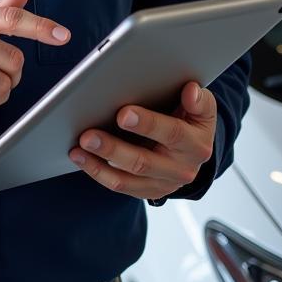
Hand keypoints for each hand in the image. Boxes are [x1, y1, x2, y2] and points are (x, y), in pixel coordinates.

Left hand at [69, 81, 216, 200]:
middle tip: (88, 135)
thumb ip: (198, 99)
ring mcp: (162, 183)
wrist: (194, 149)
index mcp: (195, 144)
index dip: (147, 124)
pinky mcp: (146, 190)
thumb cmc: (191, 119)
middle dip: (113, 148)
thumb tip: (191, 90)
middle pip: (143, 161)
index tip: (123, 113)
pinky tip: (80, 158)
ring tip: (78, 147)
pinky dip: (97, 171)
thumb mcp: (202, 108)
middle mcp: (181, 169)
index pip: (172, 134)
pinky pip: (119, 185)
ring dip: (99, 163)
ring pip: (127, 178)